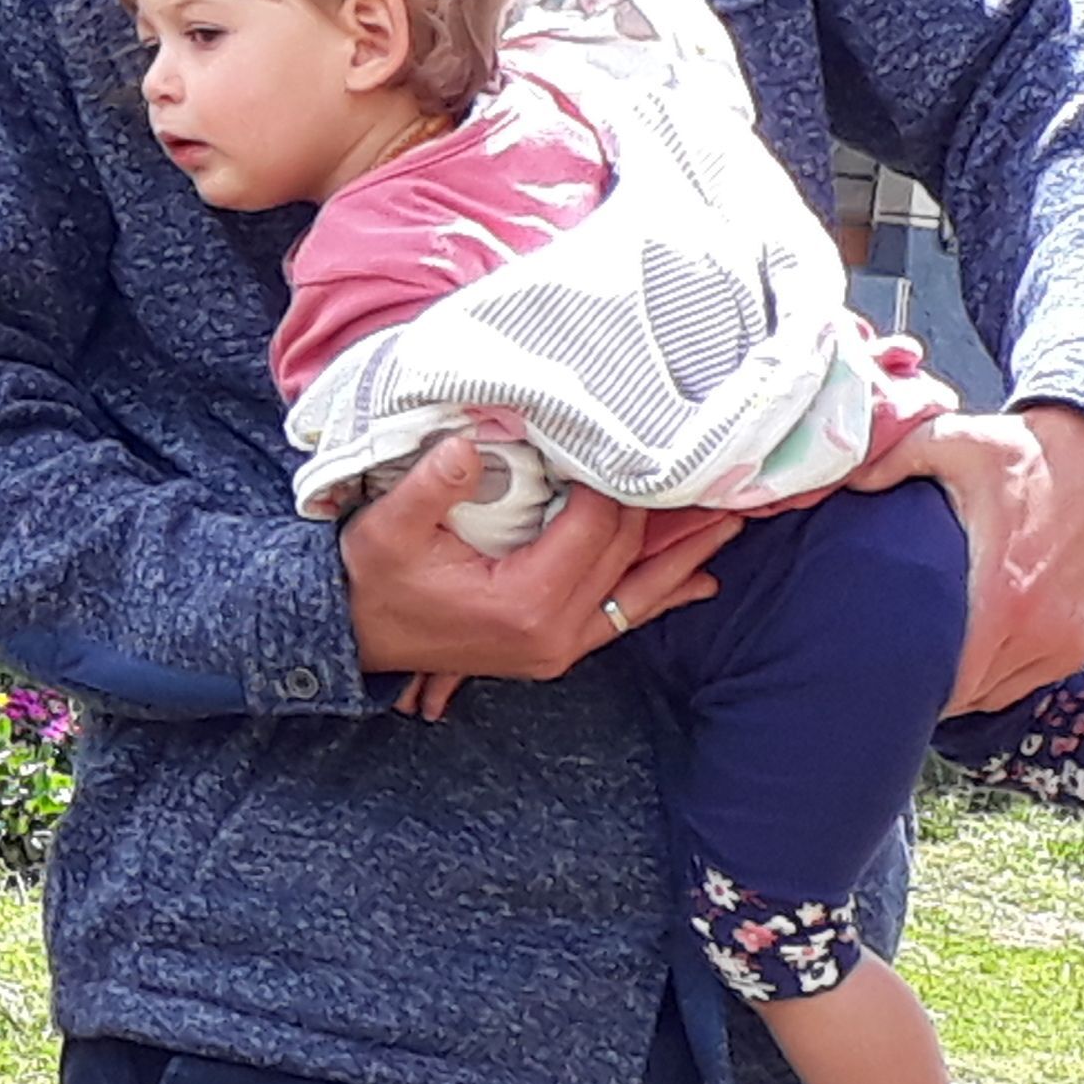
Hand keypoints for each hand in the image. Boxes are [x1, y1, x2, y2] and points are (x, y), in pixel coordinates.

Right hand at [343, 437, 736, 719]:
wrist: (351, 635)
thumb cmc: (371, 580)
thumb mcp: (388, 528)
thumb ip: (432, 485)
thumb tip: (467, 441)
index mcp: (523, 601)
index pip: (595, 527)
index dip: (612, 479)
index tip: (619, 435)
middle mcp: (554, 632)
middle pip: (627, 555)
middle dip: (664, 510)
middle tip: (708, 467)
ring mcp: (559, 646)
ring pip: (642, 592)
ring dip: (685, 554)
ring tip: (732, 521)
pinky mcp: (556, 648)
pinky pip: (625, 617)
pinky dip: (663, 594)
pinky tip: (698, 579)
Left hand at [858, 402, 1083, 715]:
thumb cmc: (1020, 455)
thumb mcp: (949, 442)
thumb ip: (889, 463)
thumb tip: (843, 482)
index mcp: (1003, 593)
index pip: (950, 676)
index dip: (913, 681)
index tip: (880, 670)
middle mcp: (1041, 627)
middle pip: (969, 691)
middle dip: (930, 685)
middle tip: (894, 664)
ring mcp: (1070, 639)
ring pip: (1000, 692)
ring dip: (967, 683)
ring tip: (932, 658)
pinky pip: (1034, 679)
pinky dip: (1005, 674)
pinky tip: (976, 650)